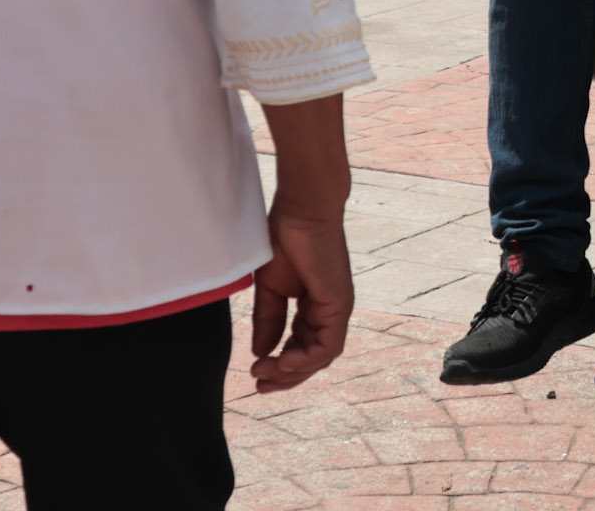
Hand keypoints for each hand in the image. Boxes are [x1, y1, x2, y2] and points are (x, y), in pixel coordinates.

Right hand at [249, 208, 353, 392]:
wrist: (301, 209)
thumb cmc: (285, 237)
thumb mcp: (269, 287)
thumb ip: (268, 319)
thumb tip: (262, 351)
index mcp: (313, 306)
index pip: (301, 346)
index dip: (279, 364)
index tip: (254, 372)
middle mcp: (328, 311)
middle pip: (312, 358)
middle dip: (284, 377)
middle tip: (258, 386)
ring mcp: (337, 309)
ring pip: (321, 358)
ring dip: (292, 372)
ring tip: (264, 373)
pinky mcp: (340, 305)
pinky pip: (328, 346)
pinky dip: (306, 361)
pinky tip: (281, 362)